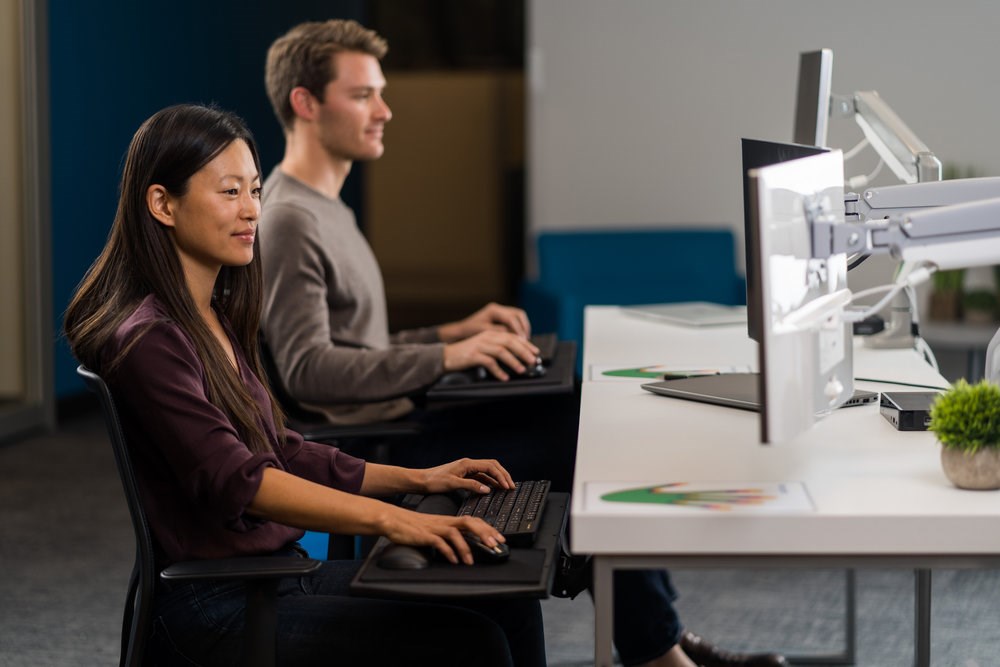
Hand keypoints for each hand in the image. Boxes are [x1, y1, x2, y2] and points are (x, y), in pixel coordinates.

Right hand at [382, 508, 504, 564]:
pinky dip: (448, 551)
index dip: (488, 529)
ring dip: (465, 547)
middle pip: (469, 523)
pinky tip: (453, 560)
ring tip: (470, 560)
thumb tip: (462, 547)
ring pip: (455, 533)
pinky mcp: (424, 535)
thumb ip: (448, 535)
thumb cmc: (413, 526)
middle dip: (484, 533)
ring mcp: (435, 528)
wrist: (393, 520)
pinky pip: (439, 542)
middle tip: (495, 545)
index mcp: (448, 520)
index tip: (500, 538)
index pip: (473, 521)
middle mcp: (444, 522)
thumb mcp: (435, 529)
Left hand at [419, 457, 514, 494]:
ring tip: (506, 488)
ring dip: (497, 479)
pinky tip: (493, 489)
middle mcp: (468, 464)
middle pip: (492, 466)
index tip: (508, 486)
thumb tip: (488, 489)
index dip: (501, 476)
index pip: (490, 467)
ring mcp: (466, 469)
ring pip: (487, 471)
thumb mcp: (453, 484)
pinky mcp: (464, 475)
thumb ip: (471, 486)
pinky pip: (481, 477)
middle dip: (503, 475)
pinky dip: (489, 482)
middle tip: (511, 486)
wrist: (421, 481)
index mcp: (467, 463)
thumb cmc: (434, 481)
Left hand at [438, 302, 530, 341]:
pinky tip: (518, 339)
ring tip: (524, 340)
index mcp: (493, 310)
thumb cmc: (469, 332)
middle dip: (524, 327)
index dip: (518, 330)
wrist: (460, 332)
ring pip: (519, 317)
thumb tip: (513, 335)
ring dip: (523, 328)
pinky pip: (514, 322)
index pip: (511, 318)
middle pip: (519, 314)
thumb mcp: (484, 332)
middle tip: (526, 340)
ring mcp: (500, 312)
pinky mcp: (500, 318)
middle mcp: (498, 308)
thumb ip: (499, 332)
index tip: (522, 340)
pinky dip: (518, 329)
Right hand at [442, 330, 539, 379]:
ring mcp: (480, 345)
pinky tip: (504, 378)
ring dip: (514, 361)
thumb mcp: (484, 347)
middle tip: (532, 361)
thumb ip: (498, 348)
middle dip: (523, 351)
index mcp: (491, 334)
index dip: (526, 344)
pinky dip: (498, 371)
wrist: (446, 356)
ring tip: (521, 370)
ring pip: (501, 351)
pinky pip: (489, 362)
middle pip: (510, 341)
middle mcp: (486, 337)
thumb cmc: (467, 354)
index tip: (536, 352)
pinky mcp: (473, 355)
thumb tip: (517, 356)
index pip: (512, 336)